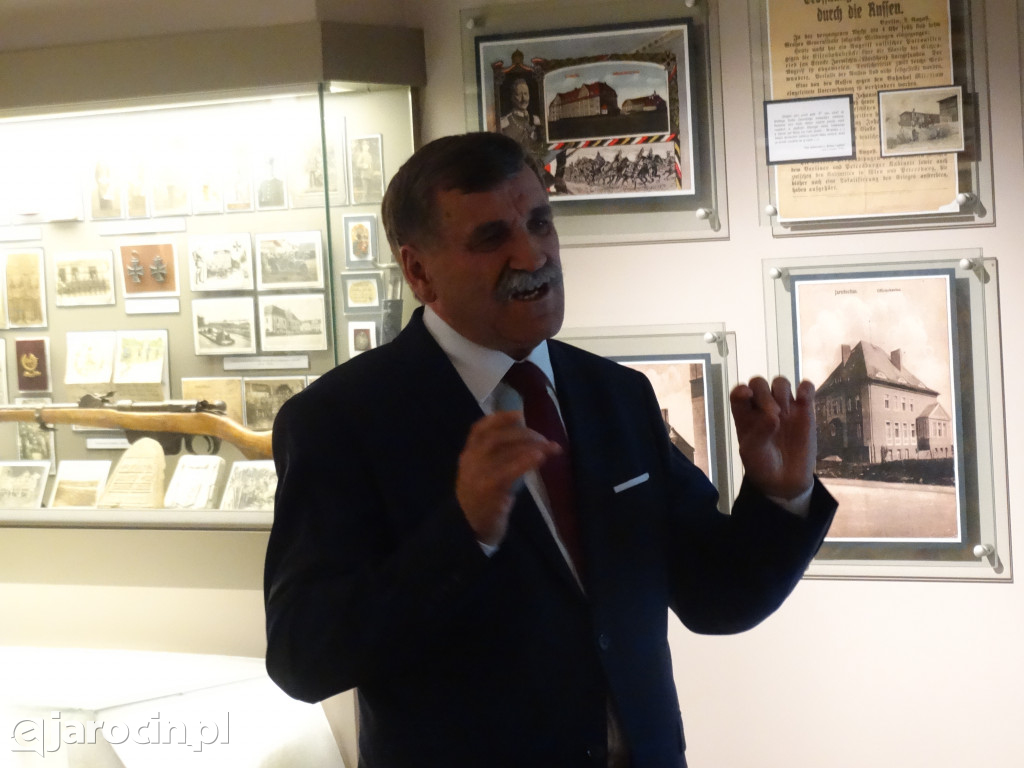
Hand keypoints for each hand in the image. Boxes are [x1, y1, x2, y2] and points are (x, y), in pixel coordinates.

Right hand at [456, 410, 560, 546]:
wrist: (468, 530)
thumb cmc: (481, 502)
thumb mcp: (483, 475)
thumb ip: (497, 458)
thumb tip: (527, 440)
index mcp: (468, 456)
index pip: (479, 429)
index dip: (499, 418)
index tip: (518, 414)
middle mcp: (470, 461)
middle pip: (497, 437)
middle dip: (523, 433)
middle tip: (544, 438)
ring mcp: (478, 475)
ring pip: (505, 450)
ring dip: (531, 445)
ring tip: (550, 447)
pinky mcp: (489, 489)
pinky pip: (509, 470)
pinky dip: (526, 460)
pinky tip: (540, 457)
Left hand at [730, 376, 815, 499]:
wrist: (785, 481)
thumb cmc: (762, 465)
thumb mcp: (753, 453)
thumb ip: (759, 433)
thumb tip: (774, 416)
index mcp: (744, 415)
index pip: (739, 393)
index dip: (742, 391)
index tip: (747, 396)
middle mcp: (762, 407)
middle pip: (759, 383)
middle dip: (764, 394)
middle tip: (774, 415)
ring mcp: (784, 407)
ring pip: (780, 382)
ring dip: (781, 391)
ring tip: (785, 414)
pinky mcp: (804, 410)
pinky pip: (806, 389)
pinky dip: (806, 388)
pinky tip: (804, 399)